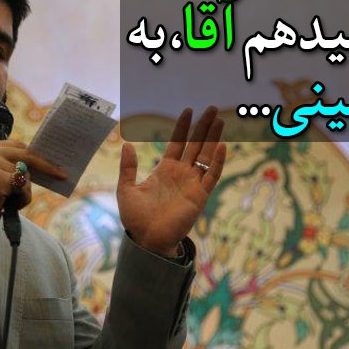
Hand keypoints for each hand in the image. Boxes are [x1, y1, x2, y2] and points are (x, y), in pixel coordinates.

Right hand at [0, 140, 65, 235]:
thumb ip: (12, 167)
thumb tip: (42, 165)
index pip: (19, 146)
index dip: (37, 156)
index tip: (53, 162)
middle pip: (27, 155)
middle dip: (47, 167)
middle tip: (62, 175)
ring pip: (26, 175)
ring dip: (22, 193)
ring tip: (5, 202)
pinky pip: (23, 187)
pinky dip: (20, 200)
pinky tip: (6, 206)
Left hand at [117, 106, 225, 256]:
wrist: (146, 240)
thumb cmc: (136, 218)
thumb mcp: (126, 189)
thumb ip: (128, 167)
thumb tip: (127, 144)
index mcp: (165, 170)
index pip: (177, 143)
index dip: (183, 127)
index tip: (188, 111)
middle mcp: (181, 174)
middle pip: (196, 145)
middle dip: (203, 127)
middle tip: (212, 108)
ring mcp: (192, 184)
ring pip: (206, 156)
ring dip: (213, 138)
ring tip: (219, 120)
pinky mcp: (200, 196)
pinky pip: (211, 176)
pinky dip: (217, 162)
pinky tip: (221, 146)